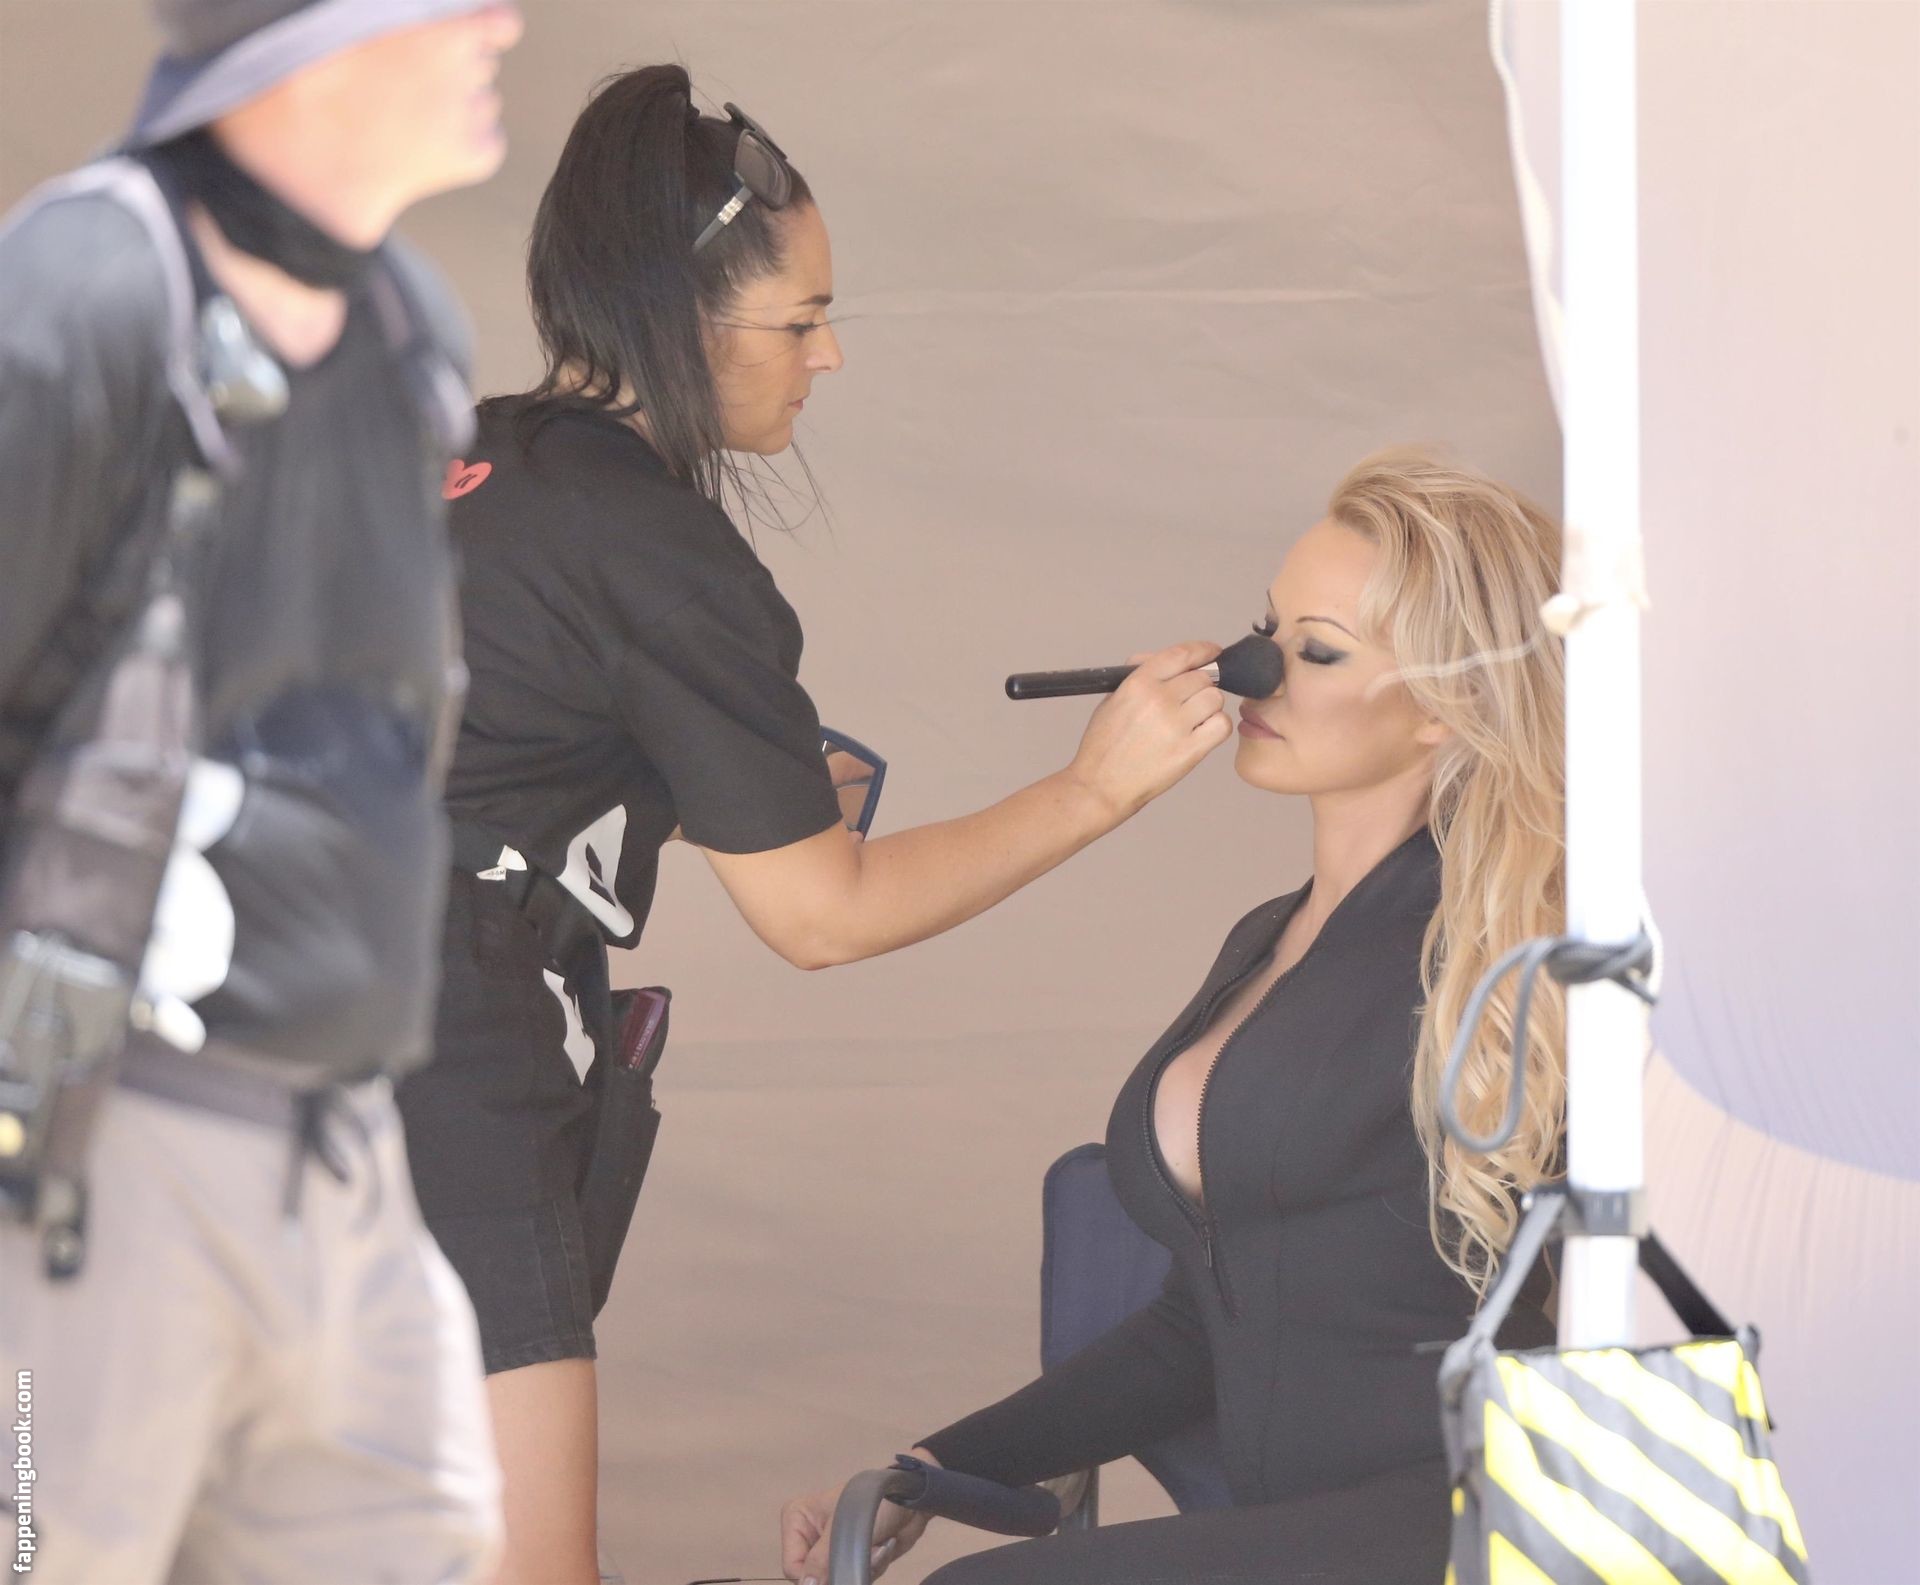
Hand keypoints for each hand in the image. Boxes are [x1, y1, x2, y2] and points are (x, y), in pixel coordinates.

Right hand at [781, 1478, 931, 1583]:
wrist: (913, 1499)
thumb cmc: (875, 1501)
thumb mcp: (843, 1528)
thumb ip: (820, 1560)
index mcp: (797, 1519)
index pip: (793, 1567)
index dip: (816, 1575)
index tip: (840, 1563)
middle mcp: (810, 1535)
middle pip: (816, 1577)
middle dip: (845, 1567)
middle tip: (867, 1548)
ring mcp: (832, 1547)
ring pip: (838, 1578)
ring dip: (863, 1566)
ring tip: (878, 1544)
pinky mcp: (852, 1557)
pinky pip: (855, 1577)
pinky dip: (872, 1568)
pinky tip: (882, 1548)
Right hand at [1065, 640, 1232, 820]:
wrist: (1101, 786)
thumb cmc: (1103, 747)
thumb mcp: (1111, 700)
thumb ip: (1139, 676)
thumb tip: (1166, 661)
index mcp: (1138, 683)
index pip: (1182, 654)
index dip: (1203, 650)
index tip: (1212, 652)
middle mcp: (1159, 700)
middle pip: (1203, 677)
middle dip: (1201, 686)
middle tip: (1191, 701)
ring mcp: (1176, 725)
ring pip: (1215, 699)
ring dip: (1208, 707)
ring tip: (1192, 720)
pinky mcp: (1190, 750)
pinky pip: (1221, 725)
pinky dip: (1216, 726)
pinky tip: (1201, 733)